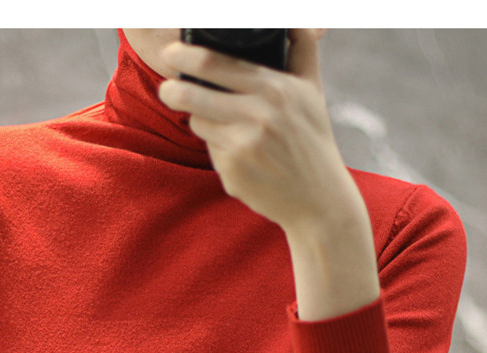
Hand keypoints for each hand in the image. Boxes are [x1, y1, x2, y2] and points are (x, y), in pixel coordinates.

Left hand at [157, 30, 362, 238]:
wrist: (319, 198)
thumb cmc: (313, 140)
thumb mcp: (312, 90)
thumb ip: (302, 47)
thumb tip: (293, 20)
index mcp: (274, 88)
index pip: (214, 63)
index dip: (185, 56)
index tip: (170, 52)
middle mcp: (257, 114)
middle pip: (193, 94)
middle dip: (172, 89)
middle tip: (167, 88)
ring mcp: (242, 145)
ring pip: (198, 123)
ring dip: (201, 121)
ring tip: (224, 126)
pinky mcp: (232, 172)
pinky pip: (210, 150)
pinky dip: (218, 149)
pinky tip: (241, 156)